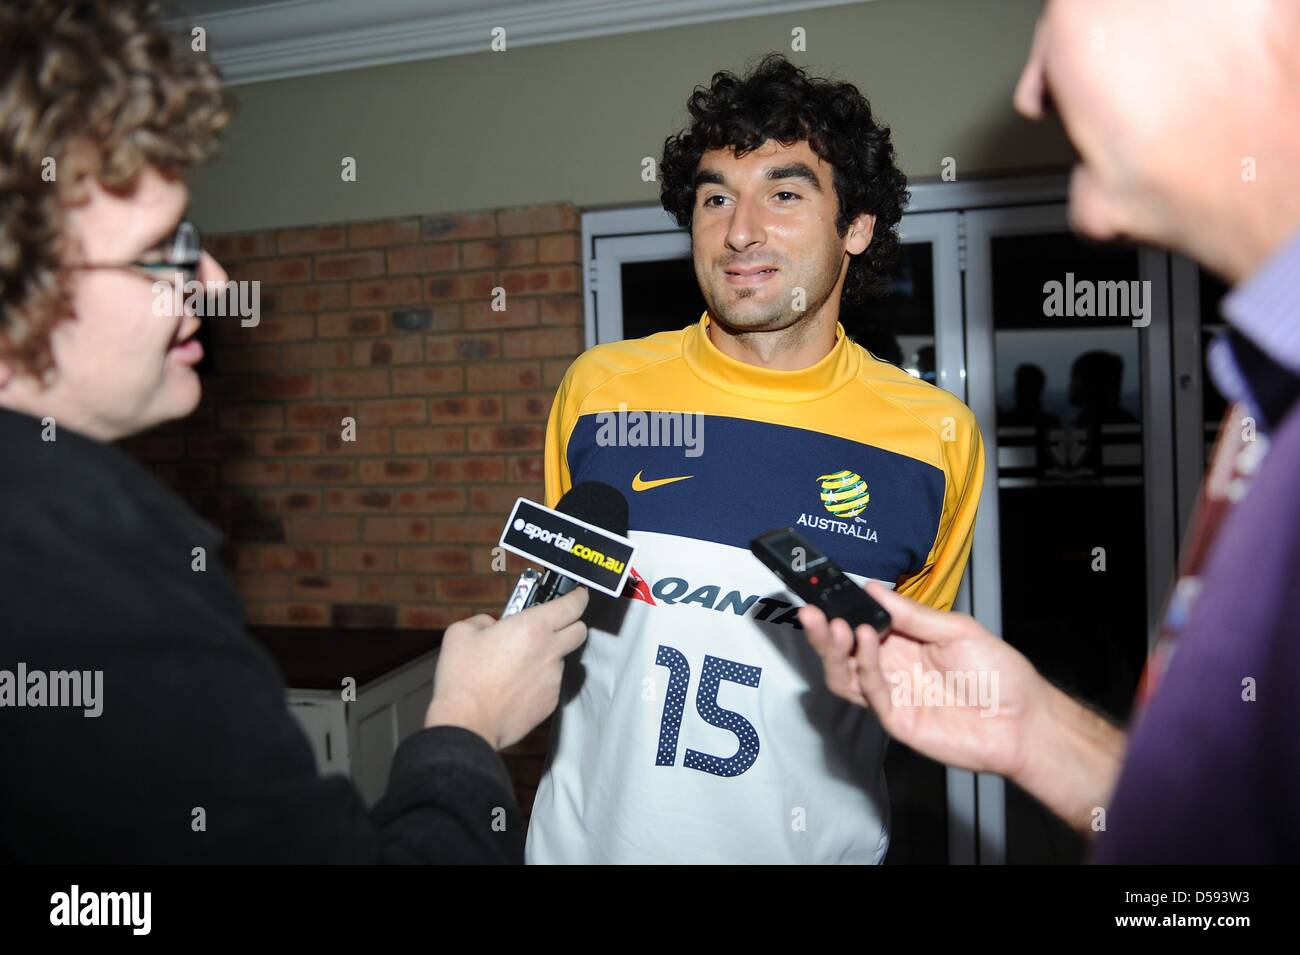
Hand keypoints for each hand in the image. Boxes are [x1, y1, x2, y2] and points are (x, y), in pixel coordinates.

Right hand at [424, 587, 588, 749]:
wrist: (467, 723)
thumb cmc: (463, 678)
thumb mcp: (461, 633)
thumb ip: (483, 620)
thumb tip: (491, 626)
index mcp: (533, 627)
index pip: (573, 605)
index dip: (578, 596)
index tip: (577, 595)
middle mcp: (550, 651)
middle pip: (580, 631)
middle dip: (571, 624)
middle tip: (550, 625)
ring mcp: (553, 678)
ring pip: (561, 659)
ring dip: (547, 656)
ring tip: (516, 665)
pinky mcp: (550, 702)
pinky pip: (550, 683)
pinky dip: (538, 681)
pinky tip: (514, 686)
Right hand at [798, 581, 1048, 780]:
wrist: (1024, 721)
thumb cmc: (999, 675)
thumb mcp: (957, 630)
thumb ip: (913, 615)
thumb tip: (873, 589)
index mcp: (904, 642)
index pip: (860, 624)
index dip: (840, 611)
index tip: (822, 592)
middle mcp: (892, 668)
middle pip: (843, 651)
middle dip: (823, 631)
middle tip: (811, 611)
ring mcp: (893, 695)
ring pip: (845, 675)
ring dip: (833, 650)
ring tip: (831, 625)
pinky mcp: (898, 720)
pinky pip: (870, 693)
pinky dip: (863, 665)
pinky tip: (865, 640)